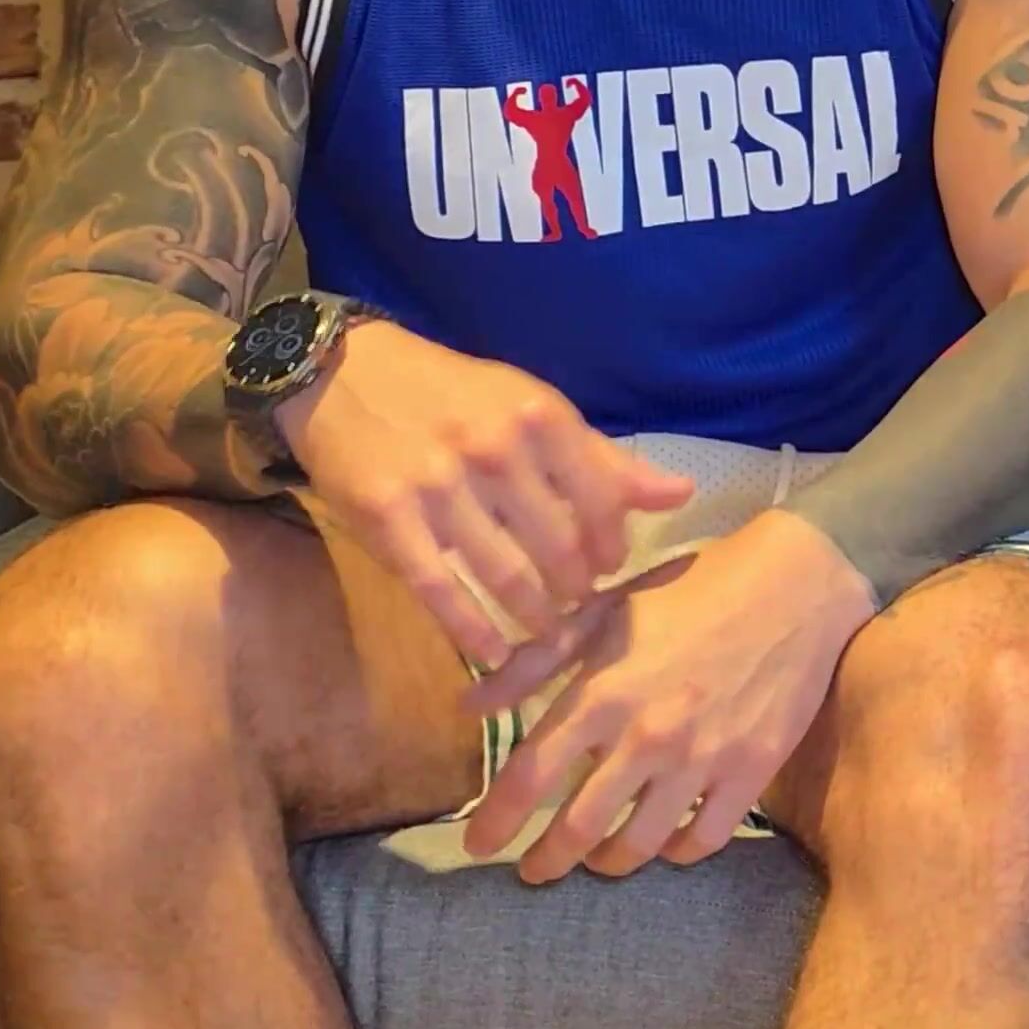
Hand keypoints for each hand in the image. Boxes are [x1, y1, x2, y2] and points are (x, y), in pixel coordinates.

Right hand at [277, 320, 693, 670]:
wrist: (345, 375)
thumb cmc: (452, 396)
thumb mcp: (531, 410)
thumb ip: (603, 459)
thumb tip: (682, 494)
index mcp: (538, 417)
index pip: (602, 500)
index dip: (613, 543)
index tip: (612, 566)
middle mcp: (494, 449)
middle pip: (558, 545)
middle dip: (576, 588)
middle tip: (579, 607)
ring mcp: (438, 485)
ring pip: (505, 574)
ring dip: (534, 616)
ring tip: (548, 633)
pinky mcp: (387, 519)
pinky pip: (440, 589)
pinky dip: (471, 630)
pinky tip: (494, 653)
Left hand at [459, 508, 877, 882]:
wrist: (796, 583)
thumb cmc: (692, 589)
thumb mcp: (605, 610)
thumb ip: (535, 661)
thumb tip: (471, 705)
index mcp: (603, 692)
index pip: (529, 777)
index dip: (496, 821)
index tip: (479, 844)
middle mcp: (647, 736)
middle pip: (578, 828)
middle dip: (546, 861)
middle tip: (534, 871)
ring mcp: (702, 759)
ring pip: (639, 844)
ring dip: (608, 863)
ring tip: (597, 861)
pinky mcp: (751, 771)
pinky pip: (704, 839)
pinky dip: (677, 852)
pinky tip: (666, 843)